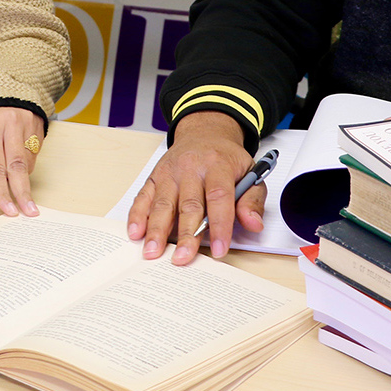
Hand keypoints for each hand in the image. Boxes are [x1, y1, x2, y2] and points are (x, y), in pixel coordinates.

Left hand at [0, 106, 44, 216]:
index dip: (1, 192)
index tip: (9, 210)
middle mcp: (8, 126)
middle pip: (17, 166)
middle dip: (22, 192)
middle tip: (29, 212)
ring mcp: (26, 124)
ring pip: (28, 161)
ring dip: (22, 178)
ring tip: (15, 181)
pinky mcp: (38, 125)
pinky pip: (35, 153)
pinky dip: (27, 165)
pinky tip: (19, 163)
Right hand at [127, 111, 265, 266]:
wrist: (204, 132)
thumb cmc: (226, 158)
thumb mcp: (250, 171)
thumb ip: (252, 199)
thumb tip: (254, 223)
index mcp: (218, 165)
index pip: (219, 197)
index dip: (220, 225)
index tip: (219, 250)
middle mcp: (192, 167)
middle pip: (188, 204)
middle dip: (185, 234)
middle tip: (182, 258)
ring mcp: (170, 172)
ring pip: (163, 203)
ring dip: (157, 229)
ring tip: (153, 251)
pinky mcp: (155, 176)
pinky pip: (144, 197)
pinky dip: (138, 215)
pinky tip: (136, 232)